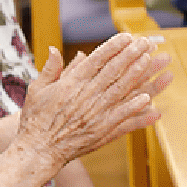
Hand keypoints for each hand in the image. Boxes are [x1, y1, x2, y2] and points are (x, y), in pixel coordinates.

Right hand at [16, 32, 172, 170]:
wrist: (38, 150)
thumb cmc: (36, 119)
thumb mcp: (37, 90)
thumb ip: (51, 69)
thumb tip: (55, 49)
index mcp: (71, 83)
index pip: (97, 60)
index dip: (113, 47)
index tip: (127, 37)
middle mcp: (86, 95)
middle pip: (113, 70)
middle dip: (131, 54)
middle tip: (146, 42)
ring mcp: (96, 113)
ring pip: (121, 89)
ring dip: (137, 74)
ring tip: (150, 60)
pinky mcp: (102, 130)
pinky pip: (123, 117)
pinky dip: (135, 108)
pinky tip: (149, 99)